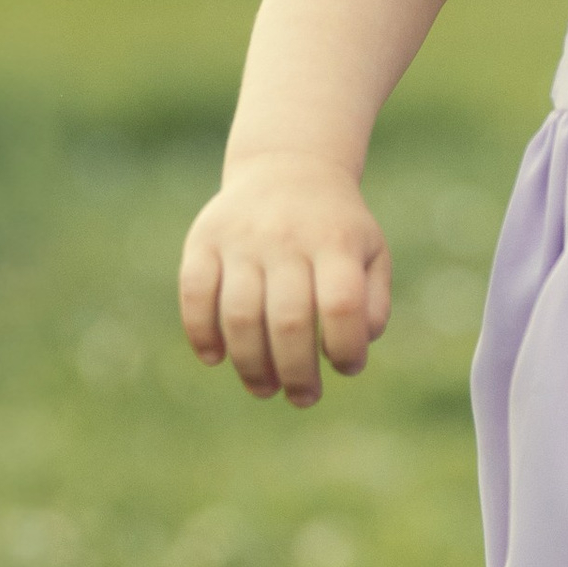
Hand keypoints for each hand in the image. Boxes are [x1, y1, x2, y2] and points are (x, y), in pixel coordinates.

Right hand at [178, 152, 392, 405]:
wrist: (288, 168)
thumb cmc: (336, 228)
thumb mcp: (371, 252)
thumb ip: (373, 300)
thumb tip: (358, 345)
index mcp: (336, 241)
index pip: (341, 304)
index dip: (345, 346)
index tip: (347, 368)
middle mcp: (287, 238)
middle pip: (288, 319)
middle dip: (296, 372)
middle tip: (303, 398)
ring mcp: (241, 238)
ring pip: (239, 314)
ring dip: (250, 364)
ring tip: (264, 389)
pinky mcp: (203, 240)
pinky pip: (194, 293)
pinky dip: (201, 332)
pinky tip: (216, 358)